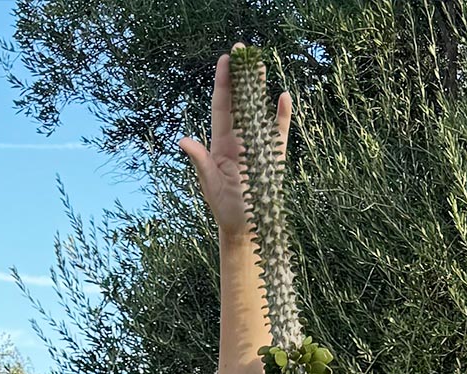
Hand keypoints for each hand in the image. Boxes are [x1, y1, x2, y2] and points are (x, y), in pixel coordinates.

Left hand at [179, 48, 290, 241]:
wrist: (246, 229)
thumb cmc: (224, 209)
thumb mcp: (210, 184)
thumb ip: (200, 161)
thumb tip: (184, 141)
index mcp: (221, 143)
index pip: (222, 106)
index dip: (224, 83)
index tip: (225, 60)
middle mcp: (239, 139)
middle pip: (240, 102)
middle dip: (241, 77)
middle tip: (243, 51)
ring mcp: (257, 146)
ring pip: (259, 111)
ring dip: (259, 89)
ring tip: (260, 66)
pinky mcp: (274, 156)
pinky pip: (278, 132)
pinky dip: (282, 116)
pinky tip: (283, 97)